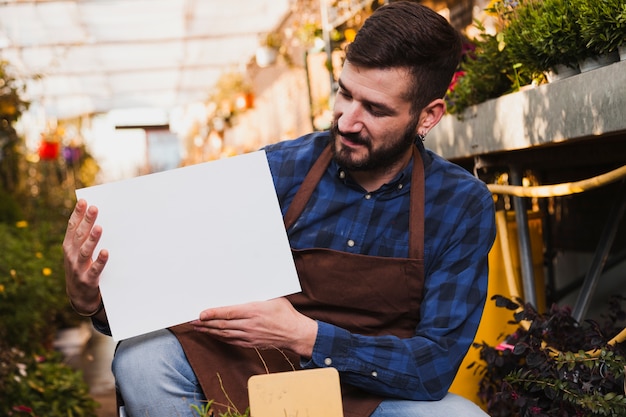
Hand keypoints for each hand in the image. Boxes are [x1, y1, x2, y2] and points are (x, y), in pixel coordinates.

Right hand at [63, 199, 108, 316]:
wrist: (79, 297)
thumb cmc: (82, 268)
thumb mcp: (78, 252)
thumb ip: (84, 237)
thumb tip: (95, 217)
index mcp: (69, 246)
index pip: (72, 227)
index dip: (77, 214)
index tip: (84, 201)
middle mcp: (71, 256)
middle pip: (79, 236)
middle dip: (87, 221)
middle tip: (94, 208)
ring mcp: (79, 268)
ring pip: (85, 251)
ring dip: (92, 239)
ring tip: (99, 228)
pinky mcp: (88, 279)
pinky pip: (95, 269)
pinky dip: (100, 261)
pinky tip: (106, 252)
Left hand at [192, 298, 317, 357]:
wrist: (295, 333)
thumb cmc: (285, 313)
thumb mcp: (273, 297)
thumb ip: (258, 294)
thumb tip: (247, 283)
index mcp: (254, 311)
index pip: (228, 313)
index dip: (213, 314)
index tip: (200, 314)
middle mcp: (249, 325)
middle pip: (222, 325)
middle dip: (205, 323)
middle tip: (191, 320)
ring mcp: (249, 336)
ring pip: (224, 334)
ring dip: (209, 331)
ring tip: (197, 327)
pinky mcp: (250, 343)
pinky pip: (231, 341)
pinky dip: (220, 337)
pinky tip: (213, 334)